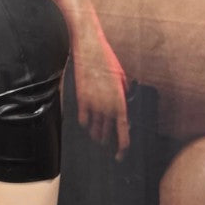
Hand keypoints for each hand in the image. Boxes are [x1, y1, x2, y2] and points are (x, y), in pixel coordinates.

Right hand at [71, 21, 129, 158]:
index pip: (123, 132)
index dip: (122, 147)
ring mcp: (93, 104)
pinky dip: (86, 124)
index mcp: (121, 102)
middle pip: (107, 134)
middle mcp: (107, 106)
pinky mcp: (81, 99)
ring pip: (95, 130)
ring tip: (98, 138)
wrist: (90, 49)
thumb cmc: (108, 62)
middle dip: (108, 141)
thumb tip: (124, 107)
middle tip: (108, 146)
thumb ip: (124, 95)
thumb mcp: (122, 79)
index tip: (120, 155)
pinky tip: (88, 125)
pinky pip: (83, 120)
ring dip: (97, 135)